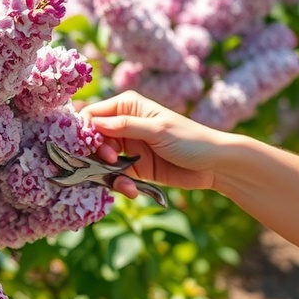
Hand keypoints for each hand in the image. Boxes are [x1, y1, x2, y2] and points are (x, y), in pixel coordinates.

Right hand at [84, 91, 221, 197]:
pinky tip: (131, 191)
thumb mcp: (157, 130)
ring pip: (100, 161)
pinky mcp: (132, 168)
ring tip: (123, 183)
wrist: (214, 165)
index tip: (87, 147)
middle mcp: (123, 125)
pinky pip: (114, 176)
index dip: (84, 131)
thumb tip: (94, 123)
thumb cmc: (190, 139)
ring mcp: (127, 147)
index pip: (93, 115)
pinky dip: (119, 184)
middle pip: (92, 139)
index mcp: (127, 106)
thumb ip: (125, 126)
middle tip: (109, 161)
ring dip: (107, 173)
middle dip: (95, 154)